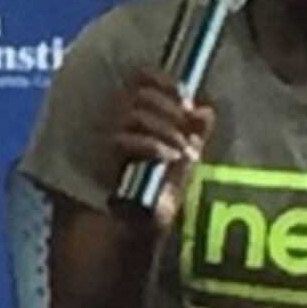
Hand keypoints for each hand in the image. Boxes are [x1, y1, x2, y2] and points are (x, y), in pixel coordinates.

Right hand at [101, 68, 216, 228]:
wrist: (138, 227)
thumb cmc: (159, 192)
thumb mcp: (183, 158)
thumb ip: (193, 134)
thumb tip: (206, 111)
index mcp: (132, 114)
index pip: (138, 79)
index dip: (161, 80)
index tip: (184, 95)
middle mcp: (112, 121)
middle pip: (138, 96)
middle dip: (170, 109)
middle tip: (188, 128)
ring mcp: (103, 139)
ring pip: (133, 116)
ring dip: (166, 130)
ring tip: (184, 150)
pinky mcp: (100, 159)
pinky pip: (124, 141)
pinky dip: (153, 146)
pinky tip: (170, 158)